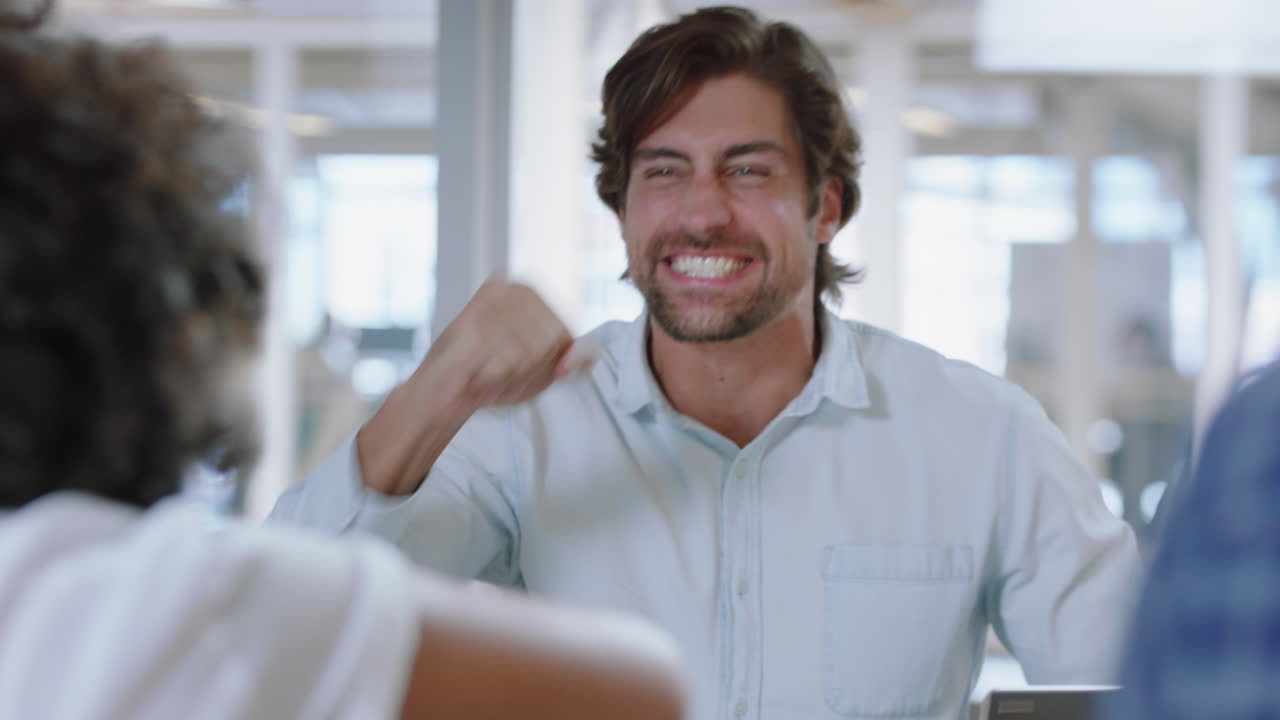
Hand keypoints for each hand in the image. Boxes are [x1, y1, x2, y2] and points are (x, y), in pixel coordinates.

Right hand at [356, 279, 594, 494]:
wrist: (440, 395)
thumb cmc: (490, 378)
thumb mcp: (540, 374)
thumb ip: (567, 364)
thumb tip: (589, 356)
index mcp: (531, 295)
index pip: (565, 334)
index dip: (548, 363)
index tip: (521, 368)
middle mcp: (513, 287)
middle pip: (551, 339)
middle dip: (530, 369)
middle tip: (501, 372)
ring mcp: (493, 298)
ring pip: (532, 350)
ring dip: (510, 374)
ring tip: (489, 371)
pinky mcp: (472, 318)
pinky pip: (508, 358)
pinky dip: (495, 377)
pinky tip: (478, 373)